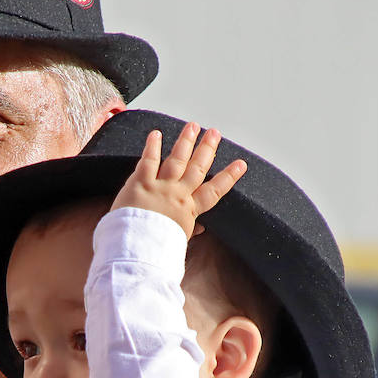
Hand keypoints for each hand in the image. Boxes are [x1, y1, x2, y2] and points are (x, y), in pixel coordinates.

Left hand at [111, 122, 247, 238]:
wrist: (136, 251)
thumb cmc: (154, 251)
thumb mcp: (177, 242)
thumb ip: (187, 231)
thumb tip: (200, 229)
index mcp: (188, 212)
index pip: (214, 191)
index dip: (228, 177)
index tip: (240, 165)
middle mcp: (177, 195)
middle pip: (196, 168)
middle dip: (207, 149)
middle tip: (215, 133)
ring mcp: (160, 187)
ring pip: (177, 160)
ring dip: (186, 142)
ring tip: (193, 126)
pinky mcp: (140, 184)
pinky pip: (148, 161)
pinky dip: (153, 146)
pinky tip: (157, 134)